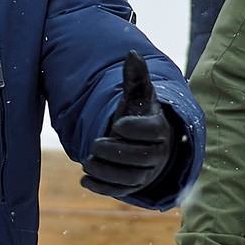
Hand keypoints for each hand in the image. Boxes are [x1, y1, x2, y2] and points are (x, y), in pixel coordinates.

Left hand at [80, 51, 176, 199]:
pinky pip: (120, 191)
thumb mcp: (136, 95)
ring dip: (107, 172)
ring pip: (130, 177)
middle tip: (95, 144)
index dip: (135, 130)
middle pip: (141, 158)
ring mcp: (147, 172)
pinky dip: (102, 187)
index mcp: (160, 128)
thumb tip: (133, 53)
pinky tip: (85, 180)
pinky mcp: (133, 186)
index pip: (153, 132)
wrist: (142, 141)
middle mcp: (157, 153)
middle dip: (116, 152)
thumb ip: (135, 77)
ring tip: (87, 161)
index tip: (117, 125)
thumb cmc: (138, 114)